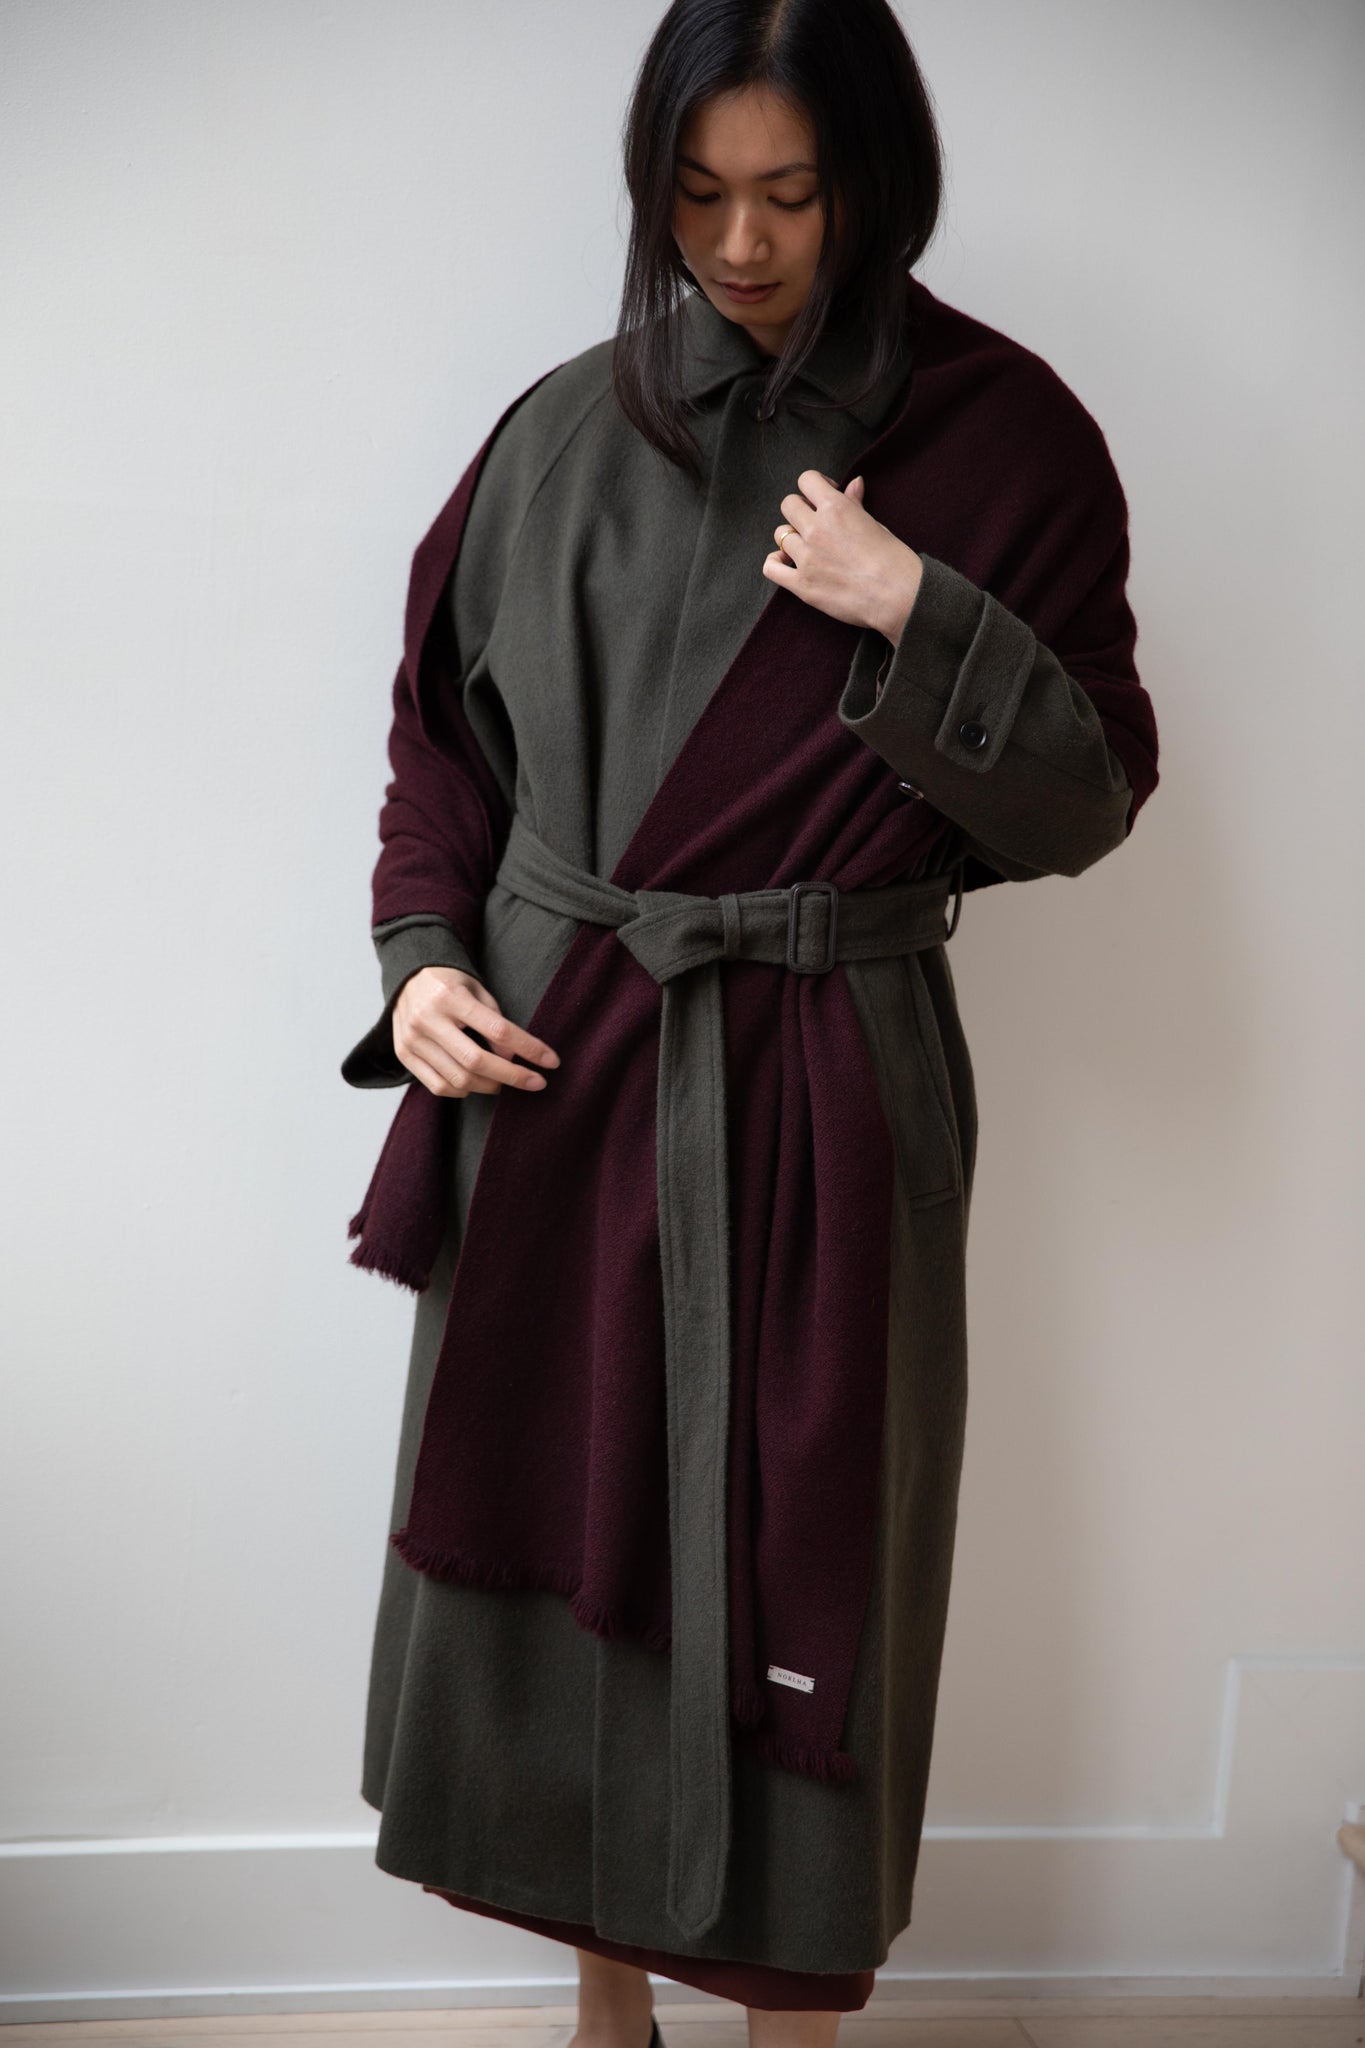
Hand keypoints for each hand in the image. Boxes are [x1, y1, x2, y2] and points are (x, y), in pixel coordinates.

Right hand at [392, 965, 560, 1098]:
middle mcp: (428, 1019)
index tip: (551, 1062)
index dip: (528, 1048)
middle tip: (536, 1082)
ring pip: (458, 1079)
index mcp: (451, 997)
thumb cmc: (452, 983)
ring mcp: (412, 1039)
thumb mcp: (478, 990)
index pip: (498, 1029)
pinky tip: (476, 1083)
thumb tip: (512, 1060)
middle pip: (476, 1061)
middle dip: (512, 1076)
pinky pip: (438, 1086)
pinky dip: (463, 1090)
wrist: (408, 977)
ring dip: (489, 1086)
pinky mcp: (404, 1055)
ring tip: (505, 1081)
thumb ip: (495, 1022)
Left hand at [762, 469, 922, 642]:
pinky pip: (771, 568)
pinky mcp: (802, 584)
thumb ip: (855, 503)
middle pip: (788, 505)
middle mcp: (816, 529)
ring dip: (792, 538)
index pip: (807, 480)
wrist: (896, 594)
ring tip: (808, 548)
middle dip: (800, 510)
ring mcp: (806, 557)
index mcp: (836, 508)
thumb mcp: (874, 523)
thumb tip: (854, 483)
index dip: (815, 487)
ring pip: (780, 534)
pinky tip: (784, 563)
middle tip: (815, 524)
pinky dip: (774, 563)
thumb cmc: (892, 559)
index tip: (825, 498)